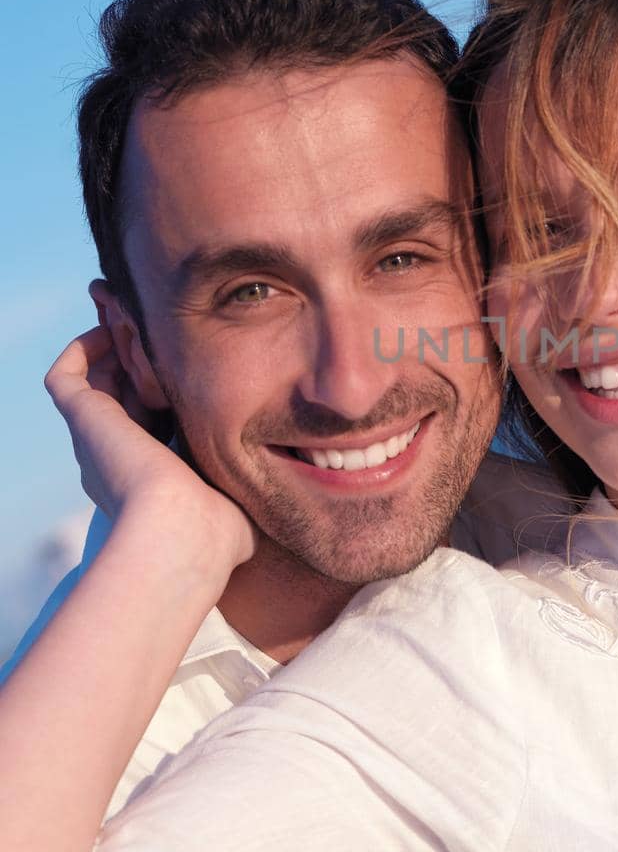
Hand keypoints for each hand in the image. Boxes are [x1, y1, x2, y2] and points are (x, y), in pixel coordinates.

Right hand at [45, 325, 255, 574]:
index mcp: (151, 477)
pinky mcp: (83, 422)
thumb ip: (264, 481)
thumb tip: (317, 469)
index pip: (155, 424)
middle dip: (141, 365)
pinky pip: (66, 377)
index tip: (197, 368)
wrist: (180, 533)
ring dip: (114, 349)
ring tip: (142, 318)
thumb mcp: (246, 498)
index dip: (170, 395)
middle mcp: (116, 458)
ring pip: (94, 383)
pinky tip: (116, 330)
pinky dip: (84, 349)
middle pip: (121, 397)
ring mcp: (96, 440)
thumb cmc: (219, 530)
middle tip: (166, 332)